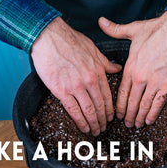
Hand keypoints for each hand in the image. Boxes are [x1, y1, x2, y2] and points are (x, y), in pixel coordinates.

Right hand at [31, 17, 121, 135]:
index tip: (110, 117)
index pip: (107, 96)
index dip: (110, 110)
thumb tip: (117, 68)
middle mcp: (89, 81)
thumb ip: (105, 62)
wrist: (49, 36)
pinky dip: (80, 121)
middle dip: (103, 120)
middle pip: (100, 106)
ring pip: (88, 110)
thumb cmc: (70, 40)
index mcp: (98, 71)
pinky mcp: (61, 90)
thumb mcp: (93, 49)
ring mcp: (75, 86)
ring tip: (95, 131)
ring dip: (93, 123)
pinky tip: (83, 127)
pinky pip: (73, 110)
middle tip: (103, 128)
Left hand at [98, 11, 166, 127]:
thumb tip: (101, 22)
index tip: (117, 113)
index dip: (119, 106)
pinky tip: (149, 120)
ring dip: (139, 117)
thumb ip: (115, 30)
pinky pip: (158, 103)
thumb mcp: (132, 30)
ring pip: (144, 105)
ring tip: (136, 125)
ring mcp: (154, 82)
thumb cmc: (157, 30)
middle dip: (128, 115)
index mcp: (130, 67)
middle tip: (126, 123)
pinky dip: (153, 114)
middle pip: (132, 102)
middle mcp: (141, 77)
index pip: (122, 92)